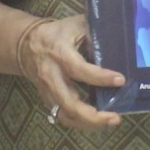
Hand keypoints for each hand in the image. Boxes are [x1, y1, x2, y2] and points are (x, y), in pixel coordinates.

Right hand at [21, 15, 123, 130]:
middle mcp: (52, 76)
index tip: (120, 80)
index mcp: (60, 54)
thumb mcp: (75, 26)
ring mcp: (49, 92)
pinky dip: (81, 123)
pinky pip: (64, 117)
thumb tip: (122, 36)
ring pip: (66, 116)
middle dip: (93, 116)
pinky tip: (98, 121)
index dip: (100, 77)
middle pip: (70, 104)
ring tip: (110, 121)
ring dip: (89, 124)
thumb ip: (96, 31)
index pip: (79, 69)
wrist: (27, 46)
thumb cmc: (57, 34)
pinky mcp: (49, 100)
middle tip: (115, 117)